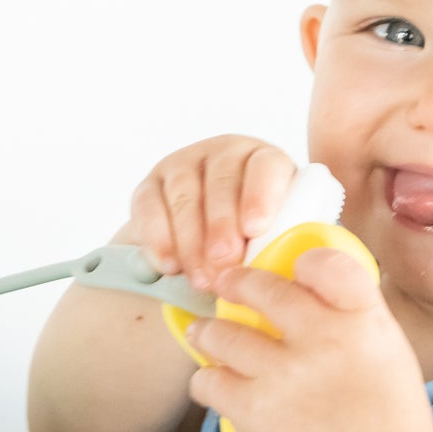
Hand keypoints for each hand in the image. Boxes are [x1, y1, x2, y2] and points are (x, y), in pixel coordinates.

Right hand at [128, 136, 294, 292]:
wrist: (209, 239)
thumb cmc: (254, 237)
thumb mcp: (275, 233)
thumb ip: (280, 240)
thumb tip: (284, 263)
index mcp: (263, 159)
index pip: (266, 166)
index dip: (260, 196)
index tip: (255, 229)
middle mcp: (222, 154)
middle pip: (221, 181)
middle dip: (221, 225)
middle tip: (225, 261)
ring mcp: (182, 166)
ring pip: (184, 194)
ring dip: (191, 240)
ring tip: (201, 277)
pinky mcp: (150, 186)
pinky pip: (148, 207)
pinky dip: (158, 239)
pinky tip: (169, 265)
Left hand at [183, 246, 432, 431]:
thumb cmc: (383, 410)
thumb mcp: (386, 347)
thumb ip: (349, 309)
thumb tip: (301, 274)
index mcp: (363, 321)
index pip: (328, 263)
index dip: (304, 261)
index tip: (293, 269)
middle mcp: (323, 341)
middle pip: (262, 289)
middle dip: (236, 283)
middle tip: (226, 285)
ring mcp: (284, 377)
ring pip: (221, 333)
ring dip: (209, 332)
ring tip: (207, 333)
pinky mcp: (254, 412)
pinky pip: (207, 380)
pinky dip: (207, 379)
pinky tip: (217, 380)